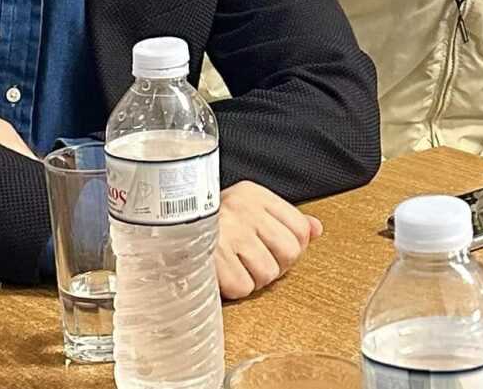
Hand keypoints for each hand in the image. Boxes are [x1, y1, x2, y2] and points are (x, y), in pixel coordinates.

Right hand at [215, 181, 322, 299]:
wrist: (165, 231)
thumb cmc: (212, 224)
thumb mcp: (250, 211)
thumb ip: (287, 220)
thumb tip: (317, 230)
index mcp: (255, 194)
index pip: (301, 229)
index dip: (293, 247)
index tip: (274, 249)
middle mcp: (243, 209)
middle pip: (290, 253)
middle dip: (276, 266)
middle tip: (255, 261)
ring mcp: (228, 232)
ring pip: (268, 273)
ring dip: (254, 278)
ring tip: (237, 266)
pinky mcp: (213, 257)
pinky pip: (243, 287)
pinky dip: (235, 288)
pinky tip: (223, 274)